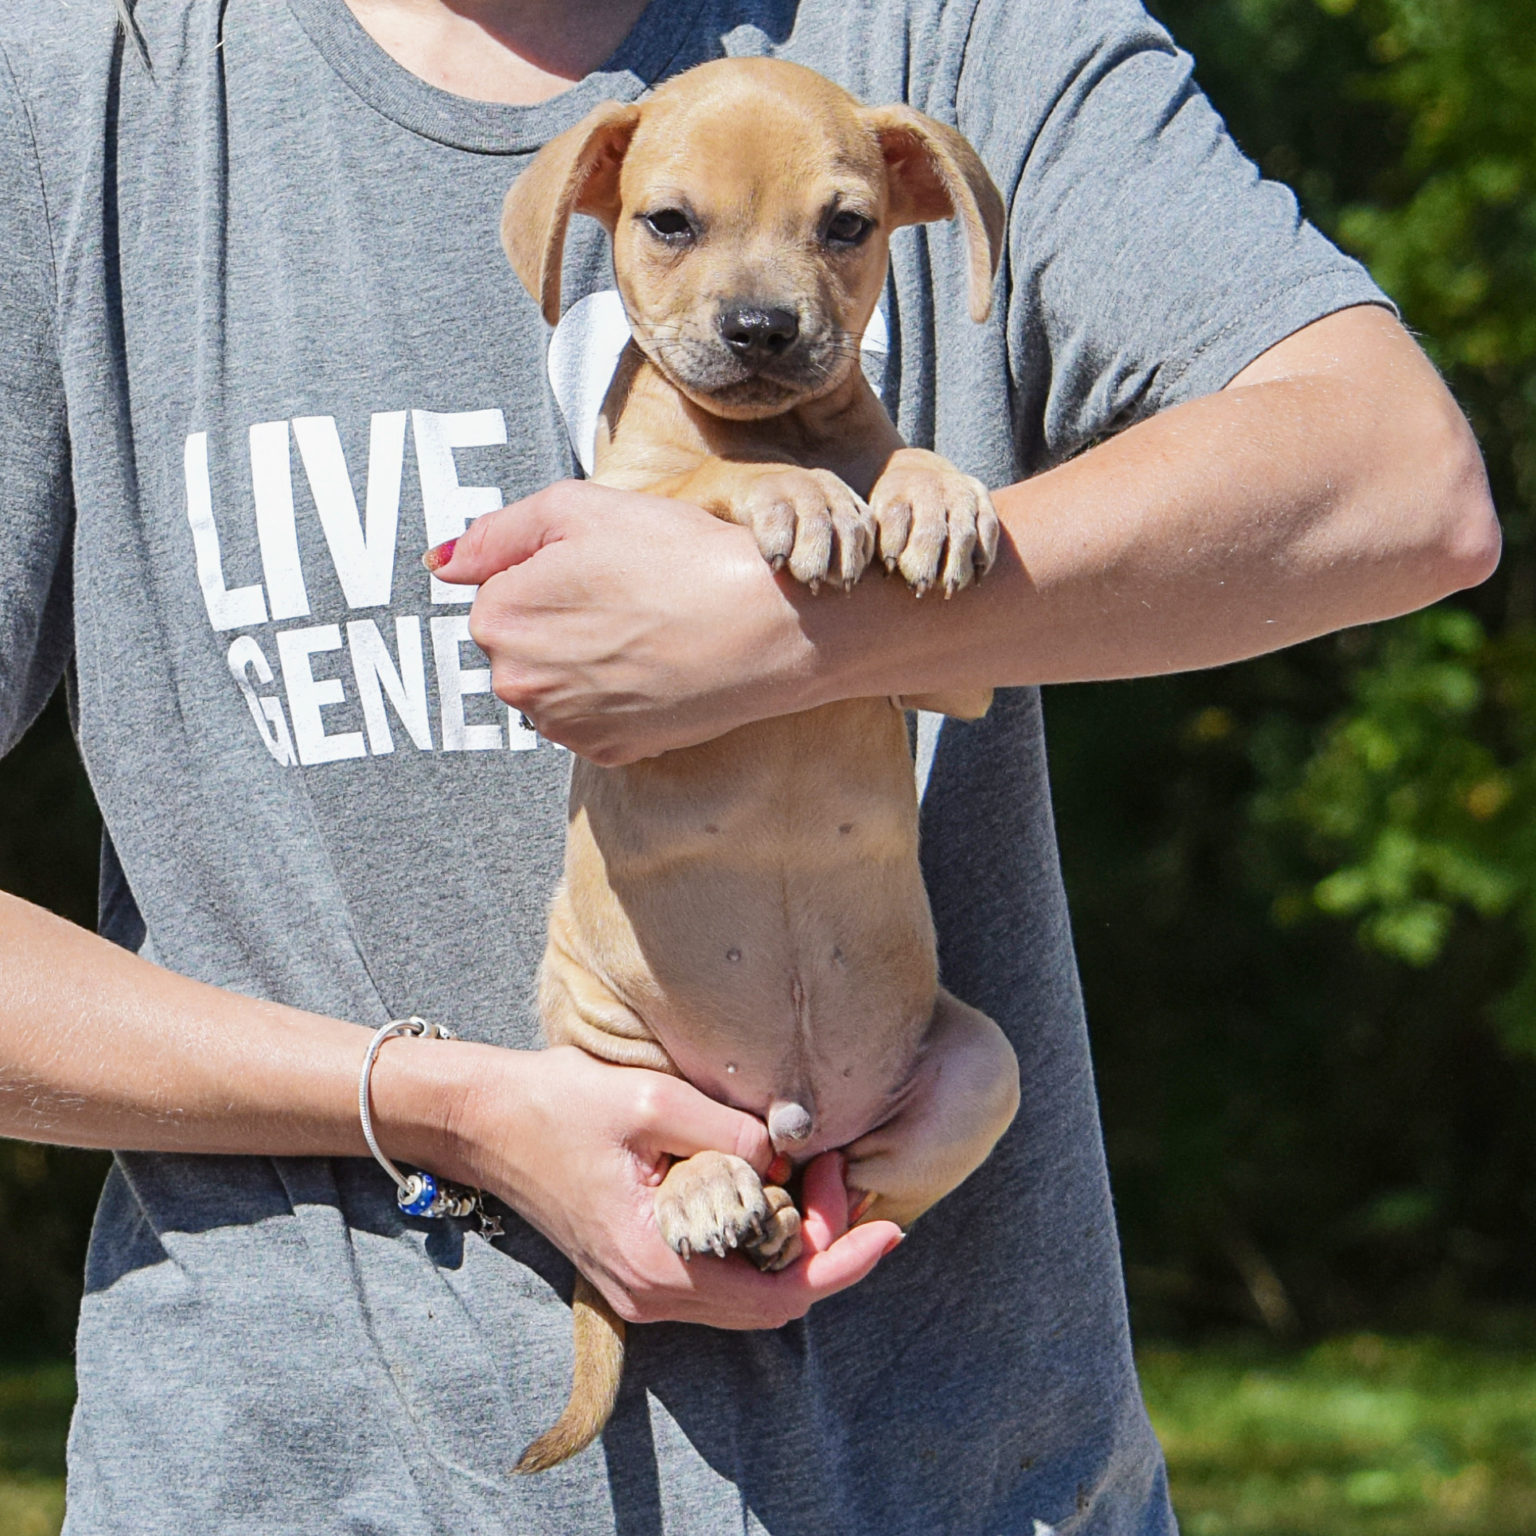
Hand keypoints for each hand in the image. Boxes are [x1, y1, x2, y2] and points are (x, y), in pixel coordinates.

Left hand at [426, 481, 814, 763]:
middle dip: (560, 621)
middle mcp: (516, 682)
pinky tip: (654, 668)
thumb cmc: (677, 557)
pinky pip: (591, 718)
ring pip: (555, 683)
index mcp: (499, 617)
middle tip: (628, 597)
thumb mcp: (579, 508)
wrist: (763, 627)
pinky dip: (615, 697)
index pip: (498, 592)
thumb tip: (440, 564)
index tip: (603, 567)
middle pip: (521, 643)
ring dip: (584, 662)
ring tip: (645, 632)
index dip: (551, 573)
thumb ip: (497, 532)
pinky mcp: (606, 752)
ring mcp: (561, 724)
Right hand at [446, 1044, 900, 1328]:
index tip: (886, 1222)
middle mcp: (653, 1293)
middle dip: (822, 1243)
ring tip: (812, 1174)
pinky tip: (769, 1186)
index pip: (781, 1294)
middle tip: (836, 1171)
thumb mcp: (652, 1104)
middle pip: (772, 1298)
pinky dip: (756, 1236)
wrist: (479, 1120)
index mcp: (659, 1266)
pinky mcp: (636, 1263)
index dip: (842, 1260)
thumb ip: (729, 1132)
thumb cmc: (555, 1106)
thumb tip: (789, 1149)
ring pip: (748, 1288)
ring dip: (790, 1242)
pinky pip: (718, 1270)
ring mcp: (642, 1284)